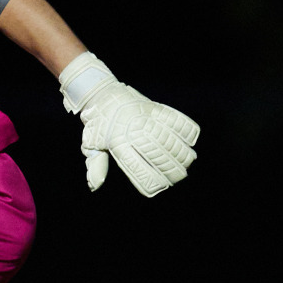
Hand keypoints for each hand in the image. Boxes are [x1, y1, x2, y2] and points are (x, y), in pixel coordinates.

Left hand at [59, 53, 199, 196]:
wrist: (102, 94)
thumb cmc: (98, 125)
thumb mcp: (91, 145)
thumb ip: (96, 165)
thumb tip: (95, 185)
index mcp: (116, 144)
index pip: (136, 168)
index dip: (151, 180)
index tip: (161, 187)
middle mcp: (132, 131)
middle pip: (158, 155)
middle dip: (172, 170)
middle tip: (180, 177)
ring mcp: (145, 118)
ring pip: (169, 139)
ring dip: (182, 152)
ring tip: (187, 162)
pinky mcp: (154, 107)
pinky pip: (174, 119)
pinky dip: (185, 129)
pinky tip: (191, 141)